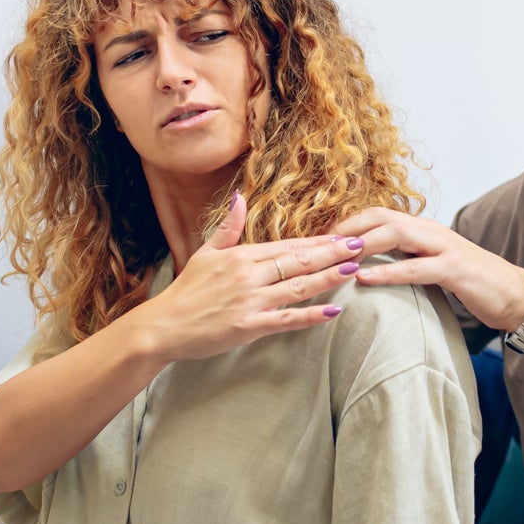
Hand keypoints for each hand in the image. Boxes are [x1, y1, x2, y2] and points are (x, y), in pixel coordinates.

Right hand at [137, 192, 367, 361]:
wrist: (162, 327)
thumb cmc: (185, 292)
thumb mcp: (204, 253)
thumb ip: (227, 227)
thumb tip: (239, 197)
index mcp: (240, 256)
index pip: (286, 246)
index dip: (316, 241)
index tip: (341, 235)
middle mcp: (248, 275)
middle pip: (298, 261)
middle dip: (331, 252)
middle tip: (360, 244)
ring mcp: (250, 301)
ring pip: (298, 287)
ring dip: (328, 277)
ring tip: (353, 268)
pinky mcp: (248, 326)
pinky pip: (286, 319)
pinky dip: (311, 315)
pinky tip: (333, 311)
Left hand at [330, 207, 523, 332]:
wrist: (517, 297)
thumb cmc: (474, 285)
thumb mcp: (436, 267)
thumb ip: (410, 260)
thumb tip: (374, 266)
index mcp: (425, 230)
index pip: (379, 215)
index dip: (348, 224)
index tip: (320, 239)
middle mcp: (432, 231)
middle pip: (380, 217)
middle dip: (346, 229)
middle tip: (316, 246)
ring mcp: (444, 248)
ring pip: (395, 235)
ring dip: (361, 244)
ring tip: (333, 256)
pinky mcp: (455, 270)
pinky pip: (415, 268)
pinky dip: (386, 272)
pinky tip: (363, 280)